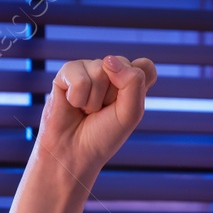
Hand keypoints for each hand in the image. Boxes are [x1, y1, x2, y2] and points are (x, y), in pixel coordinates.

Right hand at [36, 55, 156, 175]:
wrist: (74, 152)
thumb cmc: (103, 135)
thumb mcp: (130, 113)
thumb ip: (132, 83)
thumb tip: (109, 60)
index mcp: (129, 82)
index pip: (145, 66)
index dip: (137, 83)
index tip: (126, 104)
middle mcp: (110, 72)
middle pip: (122, 64)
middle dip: (114, 95)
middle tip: (102, 111)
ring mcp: (88, 69)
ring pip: (100, 70)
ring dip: (94, 100)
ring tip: (86, 110)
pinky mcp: (67, 72)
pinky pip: (79, 78)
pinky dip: (77, 98)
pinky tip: (72, 105)